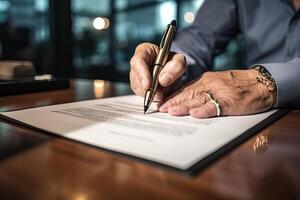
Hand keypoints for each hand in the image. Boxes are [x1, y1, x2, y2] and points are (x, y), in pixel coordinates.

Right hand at [129, 43, 186, 101]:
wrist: (172, 72)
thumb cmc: (173, 63)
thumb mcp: (179, 60)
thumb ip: (176, 66)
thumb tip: (163, 80)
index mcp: (145, 51)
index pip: (138, 61)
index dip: (142, 73)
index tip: (148, 85)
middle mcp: (137, 64)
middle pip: (135, 77)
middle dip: (147, 88)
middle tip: (159, 94)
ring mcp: (136, 76)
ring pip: (138, 88)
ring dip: (150, 94)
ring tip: (162, 94)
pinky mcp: (138, 87)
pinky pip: (141, 95)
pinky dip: (151, 98)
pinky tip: (159, 95)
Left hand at [158, 69, 275, 117]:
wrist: (262, 83)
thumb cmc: (239, 85)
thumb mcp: (218, 83)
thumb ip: (203, 90)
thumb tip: (187, 101)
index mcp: (207, 80)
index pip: (186, 89)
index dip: (173, 97)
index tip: (162, 104)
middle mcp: (211, 84)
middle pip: (188, 94)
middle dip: (173, 102)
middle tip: (160, 109)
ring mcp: (220, 92)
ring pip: (198, 99)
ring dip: (183, 106)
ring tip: (171, 111)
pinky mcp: (231, 100)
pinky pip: (216, 105)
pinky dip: (204, 110)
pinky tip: (194, 114)